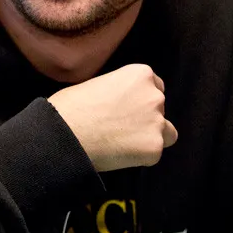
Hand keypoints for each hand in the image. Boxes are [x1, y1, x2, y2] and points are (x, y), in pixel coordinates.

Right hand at [47, 63, 177, 171]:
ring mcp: (157, 123)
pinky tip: (119, 155)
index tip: (128, 110)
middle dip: (146, 119)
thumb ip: (119, 91)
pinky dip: (140, 157)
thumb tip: (119, 104)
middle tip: (122, 128)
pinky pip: (153, 155)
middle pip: (161, 110)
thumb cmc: (70, 106)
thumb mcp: (98, 83)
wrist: (65, 132)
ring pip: (166, 133)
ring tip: (124, 144)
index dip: (141, 100)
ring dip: (150, 137)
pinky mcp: (154, 148)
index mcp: (141, 74)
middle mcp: (155, 96)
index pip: (156, 87)